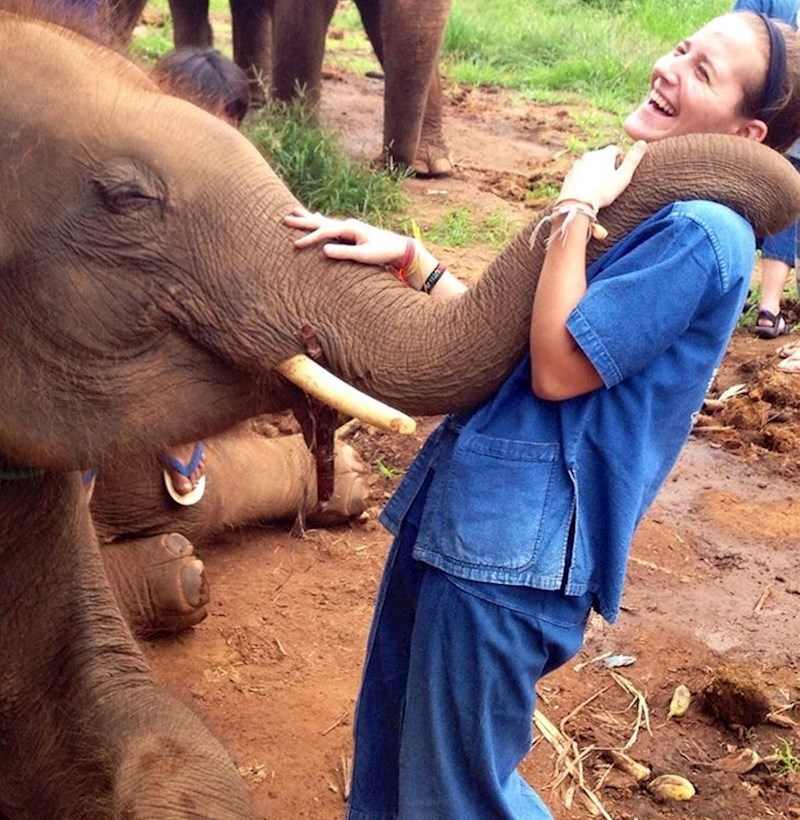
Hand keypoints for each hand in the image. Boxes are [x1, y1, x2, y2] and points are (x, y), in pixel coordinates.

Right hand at [284, 206, 407, 266]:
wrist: (398, 247)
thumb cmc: (383, 252)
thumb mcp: (364, 255)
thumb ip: (344, 252)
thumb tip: (324, 251)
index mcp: (349, 228)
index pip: (325, 232)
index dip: (310, 239)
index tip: (296, 244)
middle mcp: (347, 224)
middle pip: (320, 222)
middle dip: (303, 222)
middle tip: (285, 219)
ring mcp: (349, 227)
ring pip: (324, 221)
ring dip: (309, 218)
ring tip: (294, 211)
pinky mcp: (351, 232)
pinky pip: (330, 226)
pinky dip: (320, 222)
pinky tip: (316, 217)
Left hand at [557, 141, 646, 211]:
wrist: (576, 204)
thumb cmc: (602, 192)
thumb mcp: (623, 177)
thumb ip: (633, 159)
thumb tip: (643, 142)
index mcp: (605, 153)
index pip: (615, 149)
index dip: (620, 158)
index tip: (622, 170)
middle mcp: (590, 154)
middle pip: (601, 156)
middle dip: (607, 164)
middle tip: (611, 179)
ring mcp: (577, 164)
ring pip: (589, 164)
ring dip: (594, 170)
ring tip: (599, 185)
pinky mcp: (569, 174)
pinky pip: (579, 173)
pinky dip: (584, 178)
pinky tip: (586, 190)